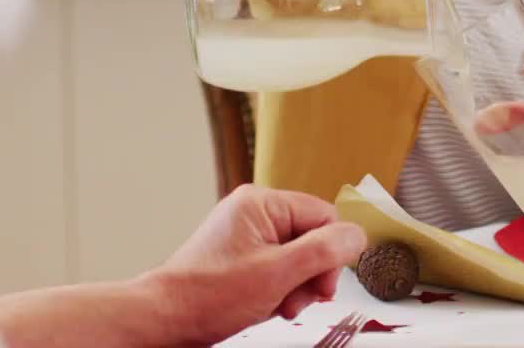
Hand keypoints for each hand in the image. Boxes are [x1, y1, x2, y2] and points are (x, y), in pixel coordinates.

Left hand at [143, 184, 366, 345]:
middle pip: (313, 238)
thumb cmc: (208, 296)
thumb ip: (324, 251)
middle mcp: (254, 213)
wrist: (166, 320)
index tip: (319, 284)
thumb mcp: (278, 273)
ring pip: (298, 257)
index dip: (330, 253)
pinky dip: (280, 290)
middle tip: (295, 299)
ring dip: (296, 287)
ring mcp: (247, 235)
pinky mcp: (242, 258)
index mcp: (262, 203)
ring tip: (278, 305)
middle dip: (311, 275)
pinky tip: (268, 305)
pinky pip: (279, 269)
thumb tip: (357, 235)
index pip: (325, 216)